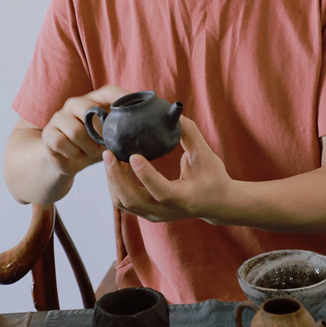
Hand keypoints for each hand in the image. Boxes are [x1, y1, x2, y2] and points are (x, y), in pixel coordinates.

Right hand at [41, 84, 129, 179]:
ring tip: (90, 153)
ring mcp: (60, 117)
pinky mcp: (49, 133)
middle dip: (99, 132)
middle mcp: (75, 104)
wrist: (65, 160)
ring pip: (76, 131)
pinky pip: (61, 142)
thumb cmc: (93, 145)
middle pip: (88, 108)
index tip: (133, 107)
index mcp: (94, 101)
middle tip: (103, 146)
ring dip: (87, 148)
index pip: (109, 91)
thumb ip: (124, 132)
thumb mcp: (110, 138)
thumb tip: (150, 133)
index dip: (121, 97)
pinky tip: (77, 156)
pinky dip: (72, 153)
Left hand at [104, 116, 232, 222]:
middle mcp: (166, 211)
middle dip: (116, 177)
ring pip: (124, 202)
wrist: (217, 203)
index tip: (133, 156)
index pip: (161, 191)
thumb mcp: (205, 154)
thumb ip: (189, 133)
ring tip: (111, 157)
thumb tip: (171, 112)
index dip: (145, 175)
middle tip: (108, 153)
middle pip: (133, 200)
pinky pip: (124, 201)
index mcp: (183, 198)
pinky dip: (116, 184)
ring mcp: (155, 214)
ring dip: (113, 180)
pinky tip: (118, 165)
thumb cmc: (213, 177)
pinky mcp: (148, 213)